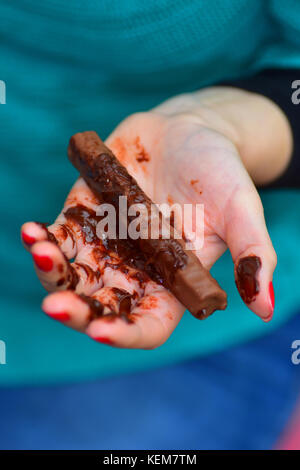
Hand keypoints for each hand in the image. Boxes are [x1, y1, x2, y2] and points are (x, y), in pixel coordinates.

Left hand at [21, 88, 290, 348]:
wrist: (190, 132)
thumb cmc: (221, 173)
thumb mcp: (243, 210)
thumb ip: (253, 255)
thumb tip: (266, 307)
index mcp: (171, 281)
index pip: (146, 324)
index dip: (124, 333)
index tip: (102, 331)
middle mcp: (135, 270)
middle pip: (99, 306)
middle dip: (76, 310)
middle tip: (58, 305)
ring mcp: (107, 245)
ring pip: (72, 274)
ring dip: (51, 272)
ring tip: (43, 254)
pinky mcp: (86, 216)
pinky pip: (59, 236)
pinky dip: (42, 238)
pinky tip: (31, 233)